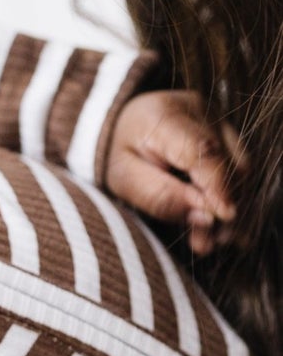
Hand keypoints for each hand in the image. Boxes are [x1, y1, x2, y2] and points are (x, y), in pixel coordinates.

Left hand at [104, 91, 240, 254]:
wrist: (118, 127)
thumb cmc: (116, 152)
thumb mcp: (122, 178)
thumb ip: (159, 195)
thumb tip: (206, 216)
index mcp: (165, 116)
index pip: (203, 151)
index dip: (217, 186)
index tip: (223, 217)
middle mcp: (199, 113)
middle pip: (229, 162)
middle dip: (221, 206)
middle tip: (206, 242)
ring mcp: (217, 121)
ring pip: (240, 168)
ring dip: (227, 207)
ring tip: (208, 241)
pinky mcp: (225, 134)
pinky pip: (237, 169)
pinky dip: (227, 199)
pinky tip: (215, 228)